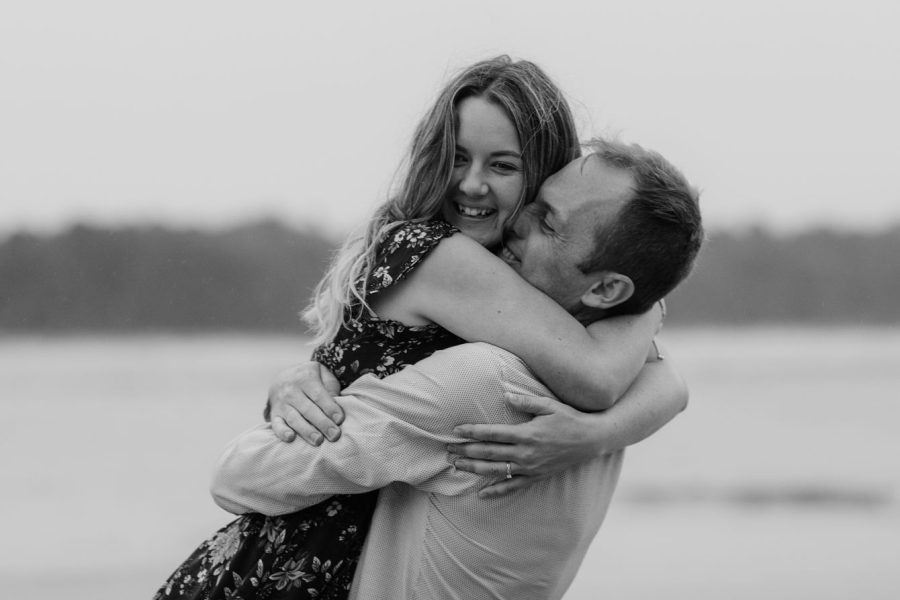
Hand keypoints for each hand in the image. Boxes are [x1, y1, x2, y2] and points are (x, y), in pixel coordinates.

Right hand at [267, 361, 342, 444]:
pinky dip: (282, 432)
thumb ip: (331, 388)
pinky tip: (291, 438)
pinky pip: (276, 424)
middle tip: (334, 435)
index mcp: (306, 378)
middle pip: (308, 409)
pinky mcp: (274, 413)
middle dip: (322, 423)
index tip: (340, 419)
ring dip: (306, 431)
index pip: (318, 395)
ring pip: (294, 418)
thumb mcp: (324, 374)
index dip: (329, 408)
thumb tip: (336, 408)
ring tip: (318, 441)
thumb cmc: (312, 378)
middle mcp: (291, 390)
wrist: (286, 374)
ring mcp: (281, 402)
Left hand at [448, 393, 601, 497]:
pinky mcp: (536, 476)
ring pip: (496, 470)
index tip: (456, 430)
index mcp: (527, 433)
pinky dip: (497, 490)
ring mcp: (531, 467)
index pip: (493, 433)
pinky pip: (513, 486)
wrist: (591, 440)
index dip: (473, 431)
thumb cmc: (569, 418)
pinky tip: (481, 494)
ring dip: (474, 468)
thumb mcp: (549, 405)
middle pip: (489, 452)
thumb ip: (526, 400)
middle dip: (466, 451)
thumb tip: (505, 395)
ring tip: (456, 465)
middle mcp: (526, 452)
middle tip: (447, 450)